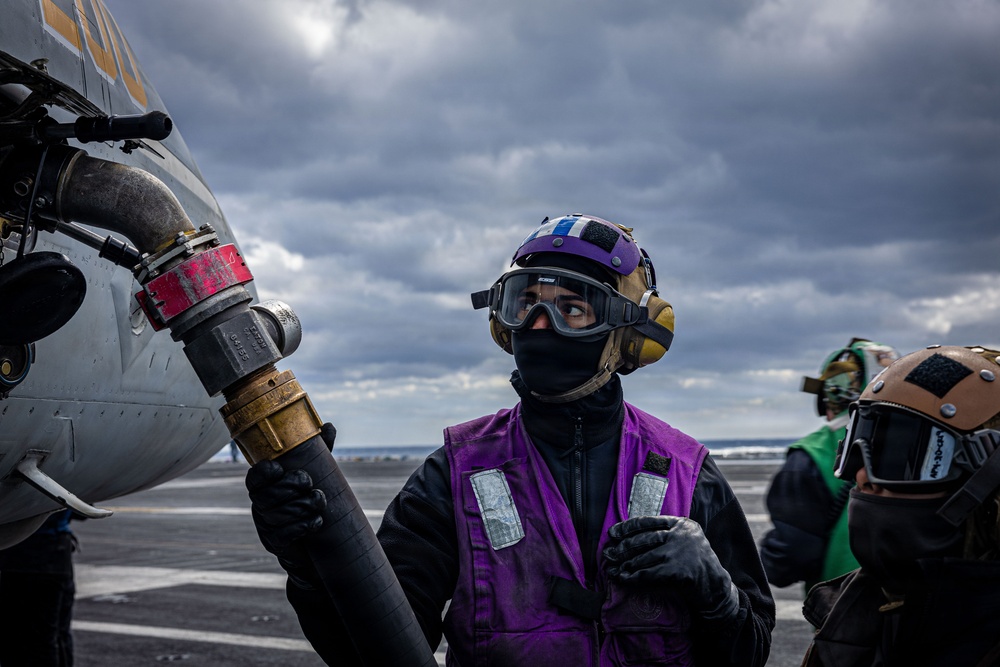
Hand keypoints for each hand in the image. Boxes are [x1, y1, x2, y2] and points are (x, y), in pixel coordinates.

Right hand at [245, 422, 336, 552]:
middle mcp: (260, 505)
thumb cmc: (308, 498)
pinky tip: (316, 522)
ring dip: (301, 507)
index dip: (263, 472)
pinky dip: (302, 527)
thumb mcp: (315, 473)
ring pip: (276, 515)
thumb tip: (328, 426)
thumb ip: (319, 452)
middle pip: (265, 496)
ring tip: (319, 501)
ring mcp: (265, 525)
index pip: (254, 477)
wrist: (311, 540)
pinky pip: (282, 536)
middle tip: (309, 483)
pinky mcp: (274, 543)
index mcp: (266, 485)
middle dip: (289, 487)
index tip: (279, 468)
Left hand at [603, 515, 738, 622]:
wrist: (715, 587)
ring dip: (625, 564)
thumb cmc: (695, 564)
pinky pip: (649, 574)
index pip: (648, 521)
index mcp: (682, 523)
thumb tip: (628, 538)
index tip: (613, 533)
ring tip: (613, 569)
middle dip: (623, 548)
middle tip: (608, 554)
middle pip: (644, 539)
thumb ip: (664, 534)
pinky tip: (624, 579)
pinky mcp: (679, 571)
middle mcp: (681, 535)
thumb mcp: (685, 540)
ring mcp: (680, 552)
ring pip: (645, 557)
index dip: (627, 527)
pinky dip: (633, 577)